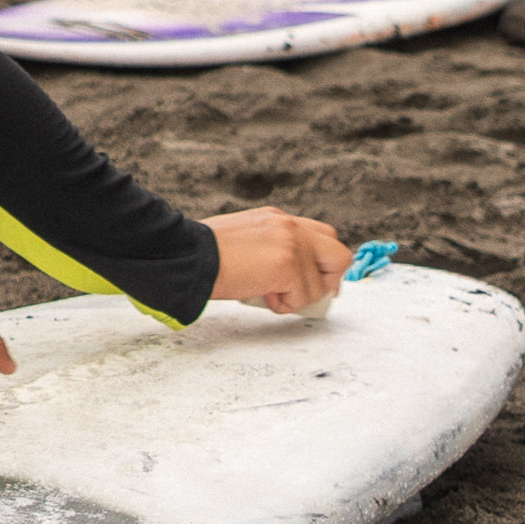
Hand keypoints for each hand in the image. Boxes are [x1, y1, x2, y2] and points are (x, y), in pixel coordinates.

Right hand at [206, 207, 351, 313]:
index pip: (320, 235)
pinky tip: (262, 296)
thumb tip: (285, 276)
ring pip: (320, 284)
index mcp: (276, 218)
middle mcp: (289, 226)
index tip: (312, 280)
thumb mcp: (243, 239)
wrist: (186, 255)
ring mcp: (292, 244)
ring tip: (266, 293)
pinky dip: (285, 305)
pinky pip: (303, 297)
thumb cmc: (202, 253)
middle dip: (328, 279)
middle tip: (308, 294)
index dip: (321, 261)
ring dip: (296, 297)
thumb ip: (270, 247)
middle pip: (338, 253)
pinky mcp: (287, 265)